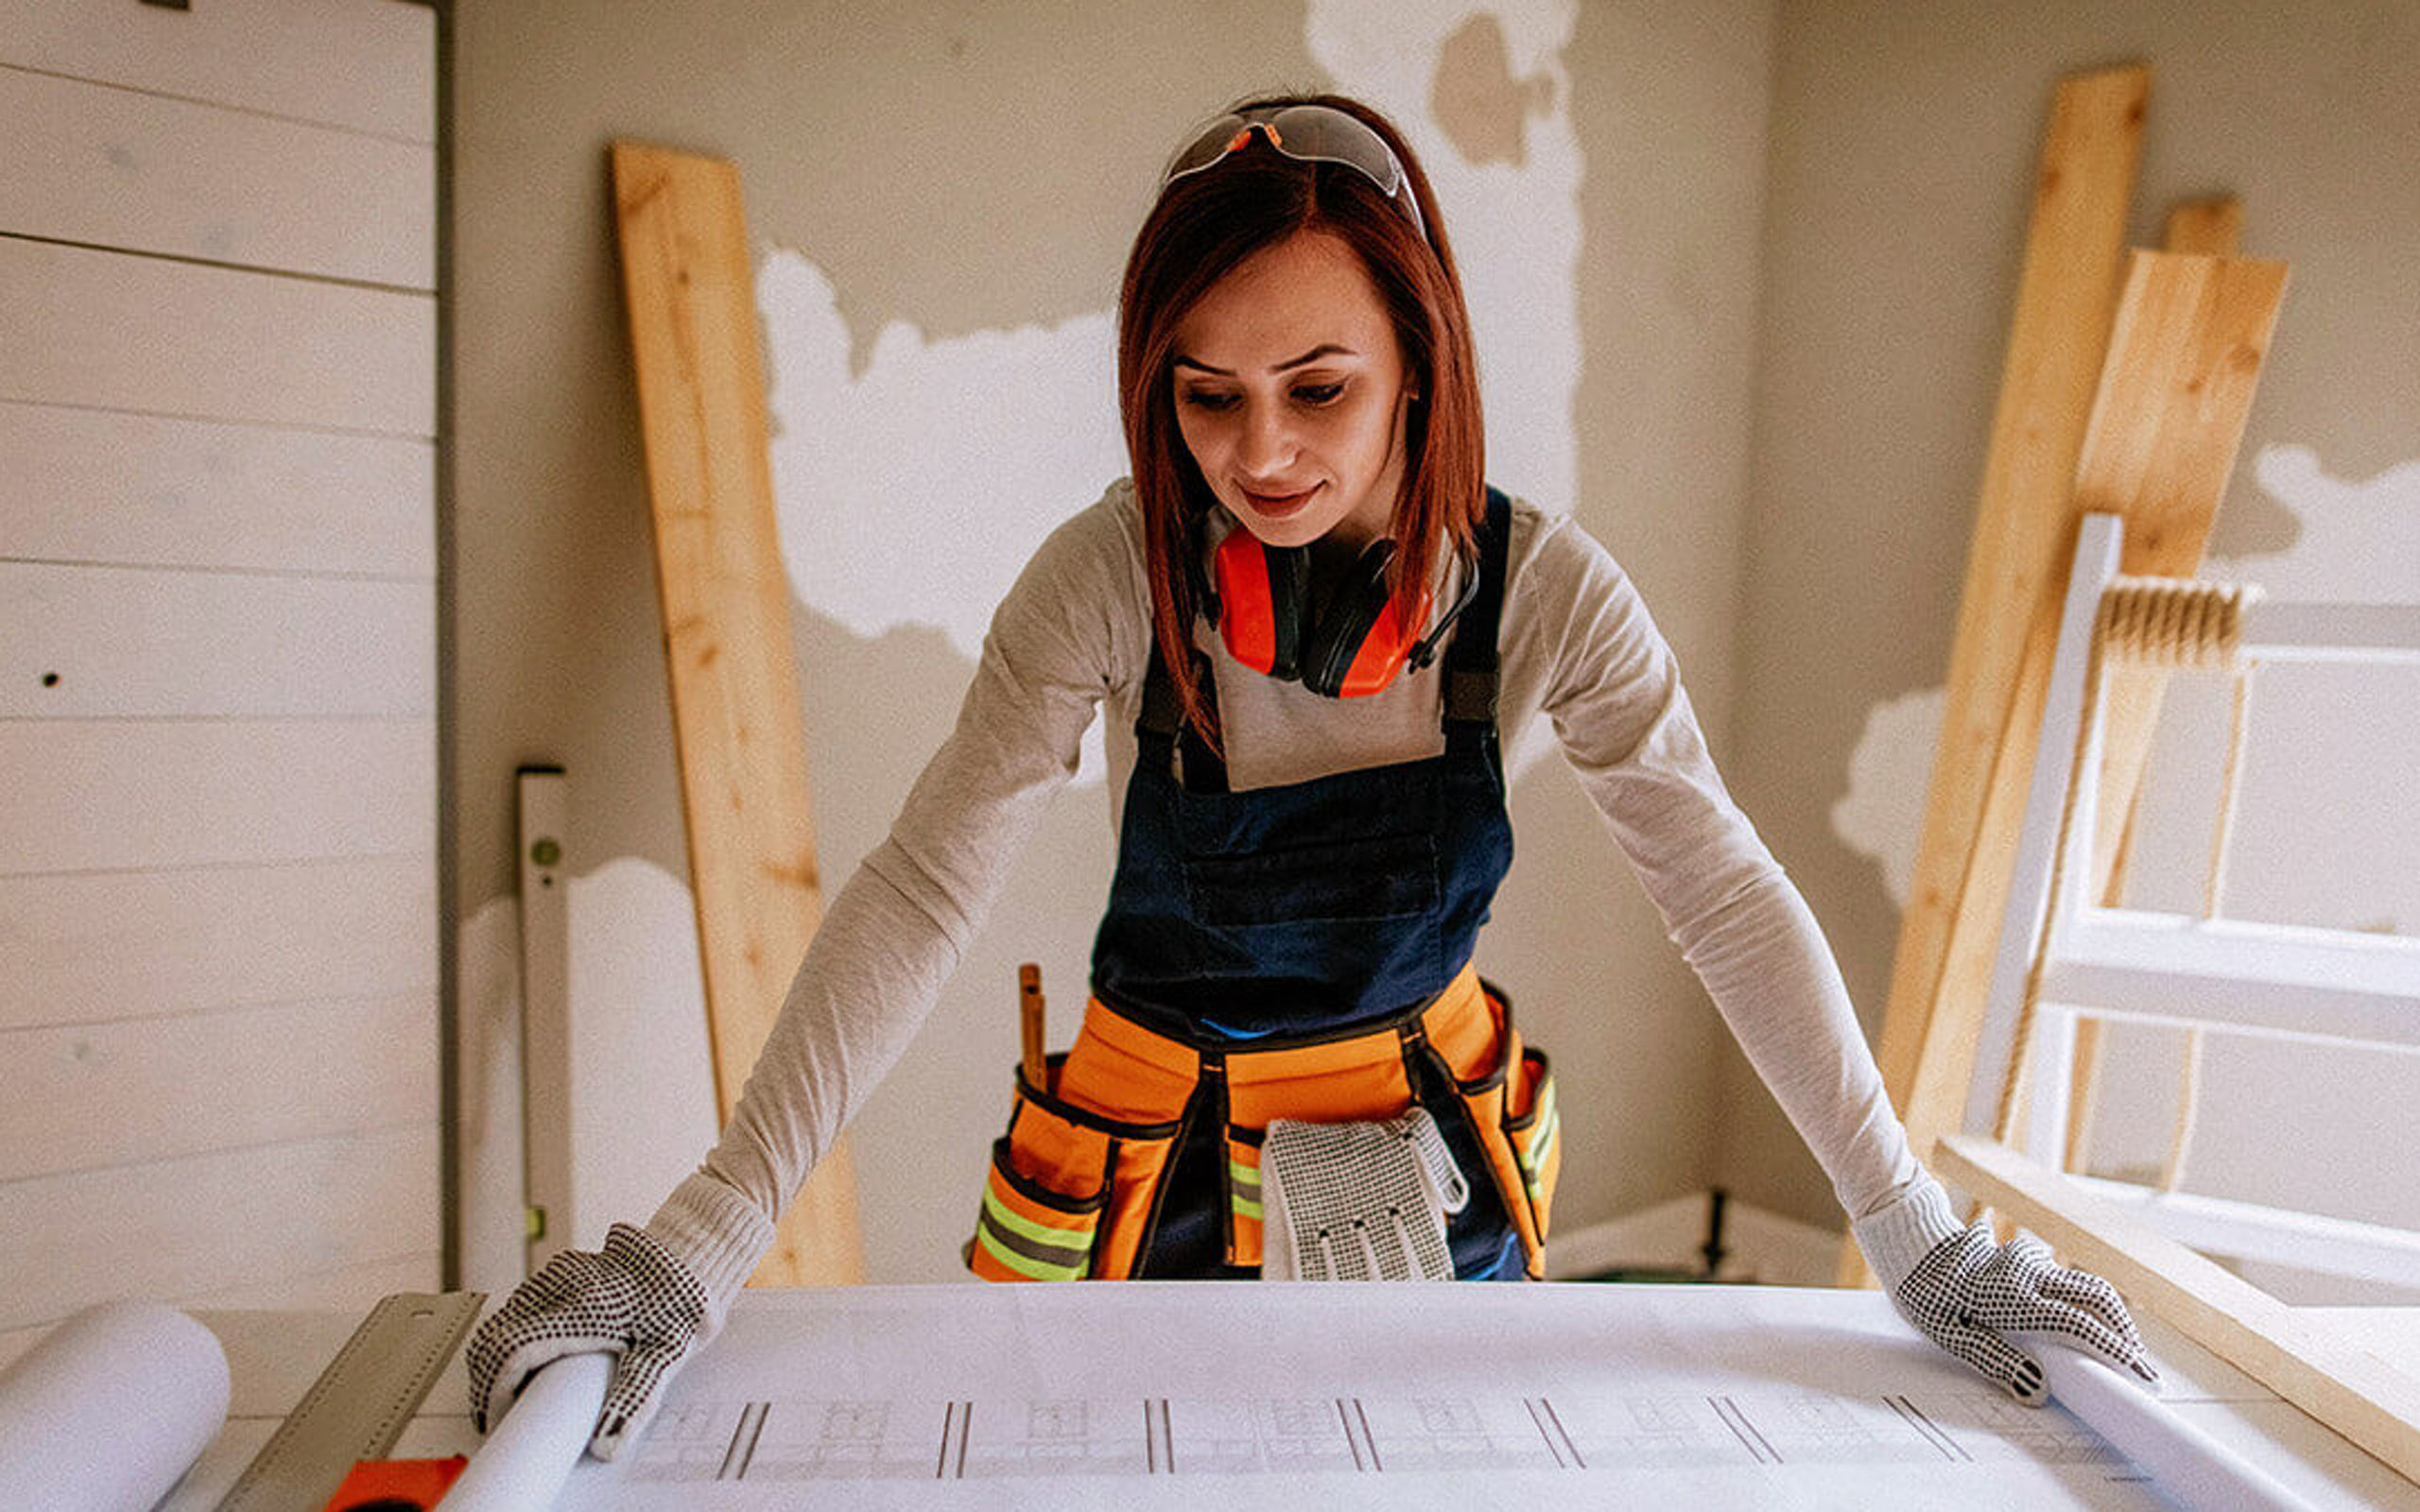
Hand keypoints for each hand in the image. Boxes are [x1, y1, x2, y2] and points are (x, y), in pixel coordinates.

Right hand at [465, 1223, 709, 1459]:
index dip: (492, 1389)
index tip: (496, 1417)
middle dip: (487, 1377)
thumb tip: (608, 1444)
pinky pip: (523, 1302)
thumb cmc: (682, 1300)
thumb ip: (634, 1398)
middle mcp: (559, 1286)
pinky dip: (515, 1331)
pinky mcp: (562, 1268)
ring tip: (513, 1389)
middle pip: (496, 1334)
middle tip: (499, 1412)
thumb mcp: (665, 1353)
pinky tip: (532, 1355)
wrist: (696, 1251)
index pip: (509, 1351)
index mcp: (579, 1310)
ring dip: (499, 1353)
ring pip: (506, 1316)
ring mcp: (558, 1272)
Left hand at [1893, 1221, 2157, 1403]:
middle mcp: (2029, 1272)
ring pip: (2085, 1284)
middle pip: (2098, 1296)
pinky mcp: (2026, 1257)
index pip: (2080, 1324)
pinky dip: (2085, 1303)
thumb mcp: (1950, 1334)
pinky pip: (2065, 1279)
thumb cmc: (1924, 1291)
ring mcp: (2030, 1260)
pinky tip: (2084, 1325)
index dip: (2116, 1350)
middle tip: (2141, 1367)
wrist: (1907, 1241)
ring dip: (2108, 1315)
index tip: (2143, 1376)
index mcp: (2013, 1295)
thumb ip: (1996, 1361)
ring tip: (2119, 1351)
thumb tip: (2038, 1391)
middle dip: (2126, 1332)